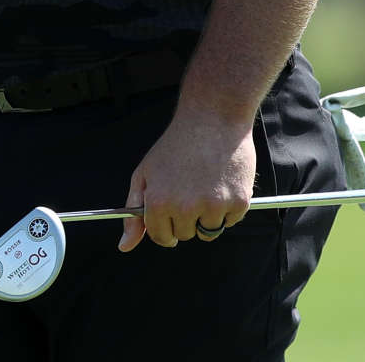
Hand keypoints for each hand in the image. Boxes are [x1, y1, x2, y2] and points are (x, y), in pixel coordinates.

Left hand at [118, 111, 255, 251]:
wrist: (212, 118)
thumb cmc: (176, 146)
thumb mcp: (144, 174)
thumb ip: (134, 213)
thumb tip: (125, 246)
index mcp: (160, 202)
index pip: (162, 237)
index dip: (165, 227)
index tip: (171, 215)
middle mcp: (186, 208)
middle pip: (186, 235)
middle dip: (186, 218)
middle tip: (189, 188)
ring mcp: (214, 206)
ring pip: (209, 231)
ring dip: (209, 215)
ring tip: (206, 184)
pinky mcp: (239, 202)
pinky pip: (232, 221)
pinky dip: (229, 207)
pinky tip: (222, 182)